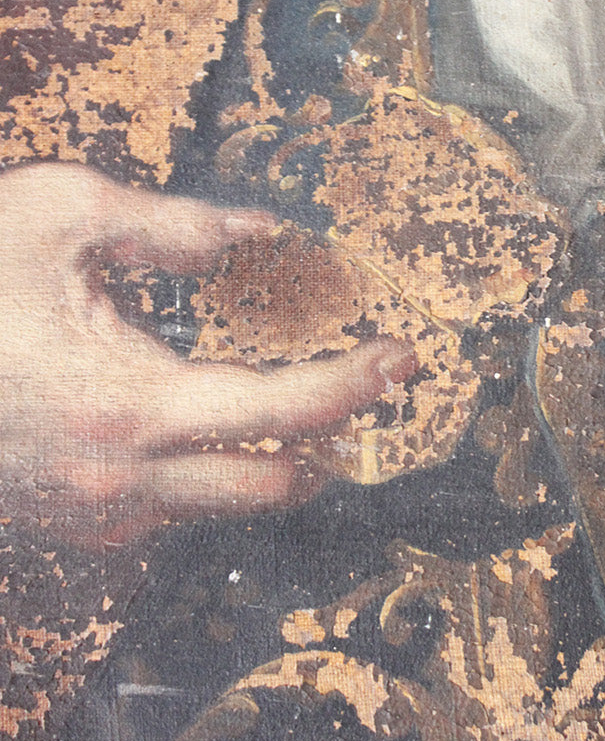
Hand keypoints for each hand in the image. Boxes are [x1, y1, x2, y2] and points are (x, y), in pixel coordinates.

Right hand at [0, 163, 414, 547]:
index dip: (356, 386)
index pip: (284, 412)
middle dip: (329, 438)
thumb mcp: (63, 216)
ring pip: (219, 506)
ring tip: (285, 399)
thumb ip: (175, 225)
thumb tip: (259, 230)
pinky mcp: (69, 524)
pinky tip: (193, 420)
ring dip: (266, 459)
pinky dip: (201, 470)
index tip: (405, 359)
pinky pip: (165, 510)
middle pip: (272, 484)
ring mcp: (93, 517)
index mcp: (132, 407)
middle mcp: (123, 483)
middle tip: (362, 384)